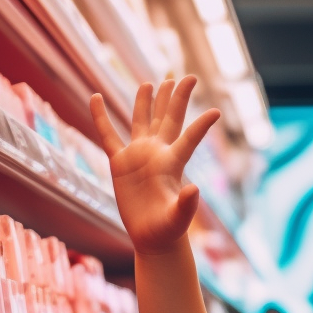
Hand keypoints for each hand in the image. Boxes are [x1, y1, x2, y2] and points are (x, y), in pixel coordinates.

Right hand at [91, 77, 220, 255]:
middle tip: (188, 76)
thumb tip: (195, 190)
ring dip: (146, 102)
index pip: (190, 138)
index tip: (217, 113)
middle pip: (168, 118)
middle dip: (177, 97)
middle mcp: (157, 153)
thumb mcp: (178, 218)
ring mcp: (138, 155)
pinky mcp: (119, 163)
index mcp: (173, 163)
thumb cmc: (168, 229)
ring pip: (141, 121)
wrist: (151, 236)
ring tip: (150, 83)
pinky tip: (96, 97)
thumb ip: (187, 205)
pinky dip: (101, 117)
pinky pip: (108, 136)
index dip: (202, 126)